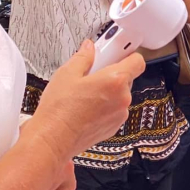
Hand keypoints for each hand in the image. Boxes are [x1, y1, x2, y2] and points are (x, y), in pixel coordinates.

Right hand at [27, 40, 145, 162]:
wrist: (52, 141)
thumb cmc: (59, 111)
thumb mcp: (67, 74)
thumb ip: (82, 57)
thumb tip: (88, 48)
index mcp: (115, 81)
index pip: (137, 61)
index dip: (128, 55)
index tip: (117, 53)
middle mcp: (122, 98)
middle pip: (126, 78)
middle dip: (111, 74)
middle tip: (92, 74)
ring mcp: (119, 115)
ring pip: (119, 96)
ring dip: (107, 92)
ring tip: (84, 94)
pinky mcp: (113, 128)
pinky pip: (113, 110)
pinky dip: (104, 107)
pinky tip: (84, 108)